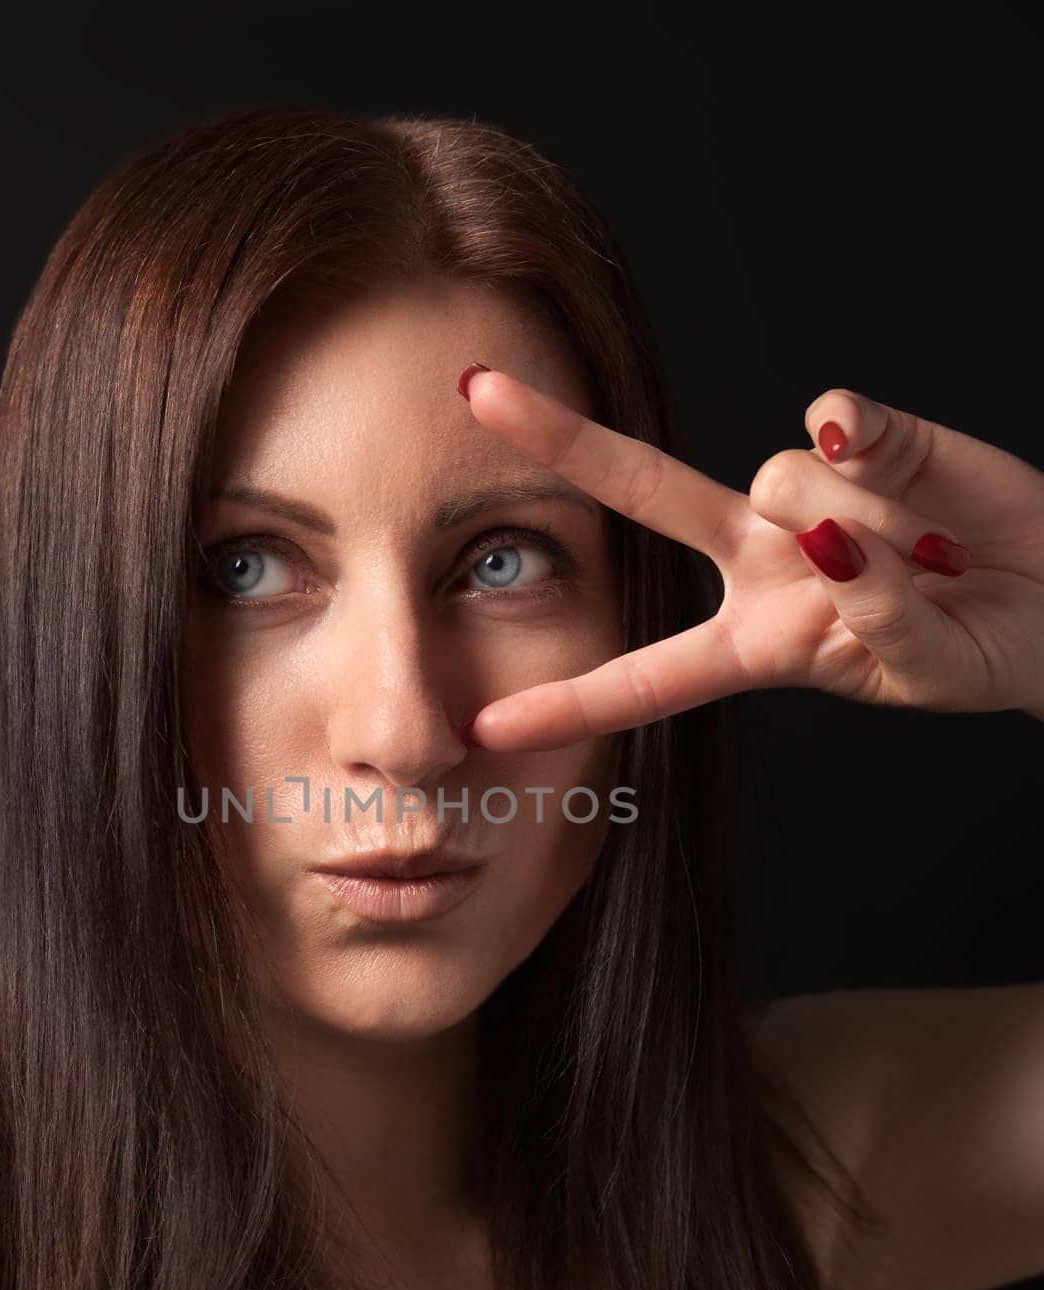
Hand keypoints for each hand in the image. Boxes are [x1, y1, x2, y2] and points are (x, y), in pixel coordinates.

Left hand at [457, 366, 1043, 750]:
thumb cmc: (977, 649)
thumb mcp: (917, 668)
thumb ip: (869, 615)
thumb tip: (829, 534)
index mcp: (755, 645)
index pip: (645, 680)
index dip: (568, 704)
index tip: (484, 732)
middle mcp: (760, 558)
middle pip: (646, 494)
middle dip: (563, 441)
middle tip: (479, 392)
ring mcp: (806, 492)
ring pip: (779, 480)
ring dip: (862, 527)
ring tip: (933, 557)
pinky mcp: (864, 438)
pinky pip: (832, 426)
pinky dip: (868, 452)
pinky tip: (907, 483)